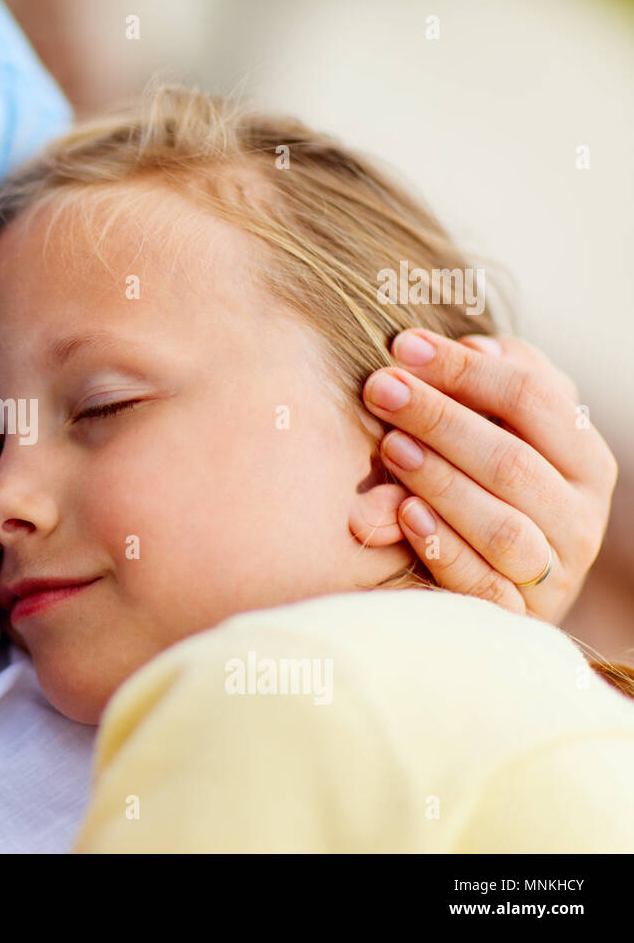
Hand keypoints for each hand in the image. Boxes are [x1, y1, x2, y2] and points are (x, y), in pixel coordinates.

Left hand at [359, 328, 617, 622]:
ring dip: (442, 482)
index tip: (402, 347)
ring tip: (390, 447)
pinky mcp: (515, 620)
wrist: (474, 590)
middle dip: (441, 418)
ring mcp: (551, 574)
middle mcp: (580, 517)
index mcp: (582, 458)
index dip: (466, 369)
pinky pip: (483, 586)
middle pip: (513, 460)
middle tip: (380, 389)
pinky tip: (405, 513)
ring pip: (503, 526)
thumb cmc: (478, 492)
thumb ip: (482, 393)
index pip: (534, 398)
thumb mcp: (488, 436)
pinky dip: (444, 547)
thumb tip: (471, 344)